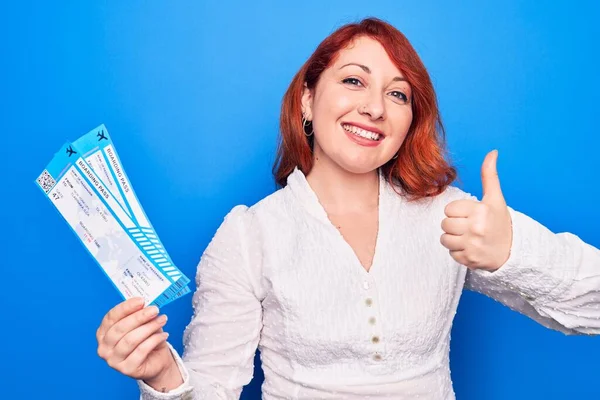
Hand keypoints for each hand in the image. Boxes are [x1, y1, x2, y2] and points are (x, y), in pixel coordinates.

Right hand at [96, 297, 176, 382]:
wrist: (156, 361)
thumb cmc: (146, 339)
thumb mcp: (142, 323)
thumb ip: (140, 314)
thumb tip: (146, 304)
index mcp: (103, 333)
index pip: (111, 317)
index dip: (126, 307)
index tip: (141, 300)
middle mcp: (104, 348)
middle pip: (120, 328)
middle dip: (139, 317)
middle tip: (154, 310)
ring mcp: (113, 361)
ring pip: (131, 340)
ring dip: (149, 327)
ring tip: (162, 320)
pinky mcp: (126, 369)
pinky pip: (141, 351)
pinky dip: (154, 340)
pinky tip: (164, 334)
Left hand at [440, 150, 512, 270]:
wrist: (513, 252)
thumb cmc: (501, 222)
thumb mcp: (495, 198)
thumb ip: (490, 175)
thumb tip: (492, 152)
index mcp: (480, 211)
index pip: (449, 209)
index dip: (458, 212)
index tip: (470, 215)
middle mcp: (476, 228)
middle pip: (444, 224)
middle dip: (454, 225)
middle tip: (469, 227)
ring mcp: (472, 245)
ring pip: (444, 238)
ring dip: (453, 238)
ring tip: (468, 237)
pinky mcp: (468, 260)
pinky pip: (450, 253)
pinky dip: (458, 251)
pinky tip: (471, 248)